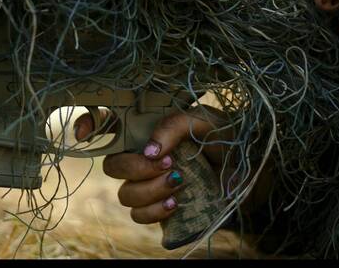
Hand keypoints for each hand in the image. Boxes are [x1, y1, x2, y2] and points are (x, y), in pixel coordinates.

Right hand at [74, 105, 230, 224]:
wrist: (254, 171)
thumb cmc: (228, 138)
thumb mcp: (204, 121)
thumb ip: (174, 126)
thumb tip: (148, 150)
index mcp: (150, 128)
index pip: (109, 123)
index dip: (89, 125)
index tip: (84, 135)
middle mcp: (145, 155)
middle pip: (112, 165)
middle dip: (134, 167)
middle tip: (166, 163)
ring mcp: (150, 183)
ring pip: (125, 194)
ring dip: (149, 190)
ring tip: (179, 181)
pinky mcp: (161, 208)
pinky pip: (139, 216)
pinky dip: (154, 211)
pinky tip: (175, 202)